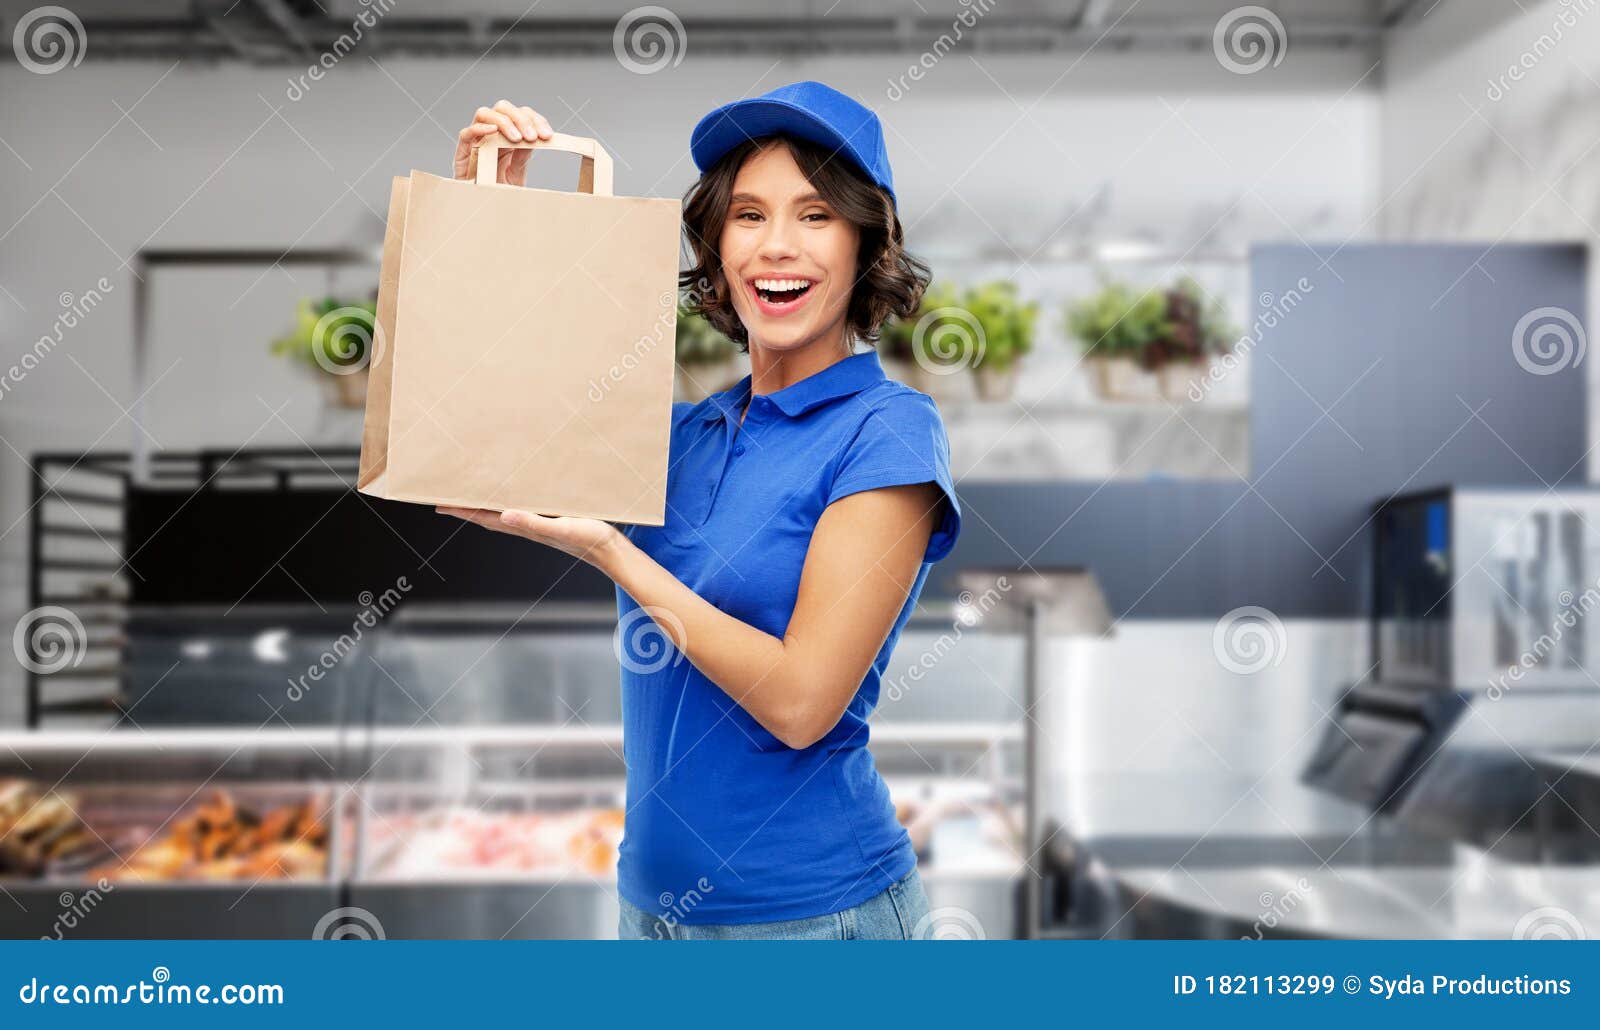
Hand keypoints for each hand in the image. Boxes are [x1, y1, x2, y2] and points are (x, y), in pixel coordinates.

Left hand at [436, 506, 624, 571]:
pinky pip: (520, 509)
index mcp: (525, 527)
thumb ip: (533, 523)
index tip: (441, 505)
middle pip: (488, 516)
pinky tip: (512, 497)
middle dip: (466, 509)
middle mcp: (527, 526)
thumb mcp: (562, 528)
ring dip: (484, 507)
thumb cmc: (589, 539)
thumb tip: (503, 516)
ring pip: (502, 514)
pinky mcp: (550, 520)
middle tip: (446, 499)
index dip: (463, 511)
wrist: (610, 551)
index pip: (486, 518)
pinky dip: (507, 504)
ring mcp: (538, 525)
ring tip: (471, 497)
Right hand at [453, 100, 553, 185]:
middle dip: (521, 119)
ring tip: (517, 138)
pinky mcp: (463, 150)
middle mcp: (492, 133)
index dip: (535, 120)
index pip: (521, 115)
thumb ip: (522, 158)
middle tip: (533, 137)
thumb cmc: (497, 190)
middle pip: (504, 108)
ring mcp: (477, 139)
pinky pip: (467, 132)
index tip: (547, 135)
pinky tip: (493, 131)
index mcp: (508, 136)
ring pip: (485, 114)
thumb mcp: (516, 175)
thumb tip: (534, 138)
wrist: (480, 207)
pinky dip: (480, 128)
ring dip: (504, 122)